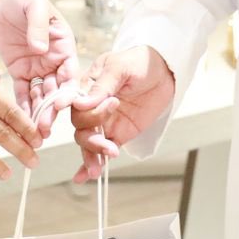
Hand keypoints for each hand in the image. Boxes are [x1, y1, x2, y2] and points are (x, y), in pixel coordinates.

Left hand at [0, 0, 78, 135]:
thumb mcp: (35, 7)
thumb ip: (38, 27)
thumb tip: (40, 49)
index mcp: (64, 46)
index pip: (71, 73)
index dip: (69, 90)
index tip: (63, 104)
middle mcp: (54, 61)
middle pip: (57, 90)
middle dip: (52, 109)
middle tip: (46, 126)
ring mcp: (38, 68)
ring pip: (42, 95)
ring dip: (40, 113)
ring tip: (35, 133)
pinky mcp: (21, 71)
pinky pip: (23, 92)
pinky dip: (23, 107)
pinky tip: (20, 123)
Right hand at [68, 46, 175, 182]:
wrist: (164, 71)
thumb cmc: (139, 62)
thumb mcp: (120, 67)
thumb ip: (102, 85)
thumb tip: (81, 103)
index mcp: (86, 86)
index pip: (73, 104)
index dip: (74, 111)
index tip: (82, 113)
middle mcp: (91, 106)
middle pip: (80, 126)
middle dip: (92, 134)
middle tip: (109, 127)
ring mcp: (104, 122)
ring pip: (88, 142)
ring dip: (92, 153)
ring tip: (103, 160)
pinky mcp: (117, 134)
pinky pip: (102, 151)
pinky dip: (92, 164)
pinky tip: (85, 177)